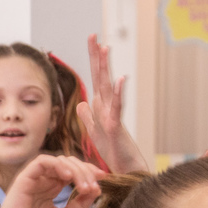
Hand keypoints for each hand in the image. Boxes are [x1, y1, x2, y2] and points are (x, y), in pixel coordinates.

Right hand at [0, 155, 101, 207]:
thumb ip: (81, 203)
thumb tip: (98, 188)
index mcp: (53, 187)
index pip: (73, 171)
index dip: (89, 171)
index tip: (103, 178)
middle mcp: (45, 179)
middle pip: (69, 164)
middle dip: (85, 172)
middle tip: (93, 187)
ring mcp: (36, 177)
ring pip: (59, 161)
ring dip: (75, 170)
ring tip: (83, 187)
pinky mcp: (25, 176)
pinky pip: (43, 161)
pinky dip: (57, 165)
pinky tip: (68, 177)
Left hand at [76, 35, 149, 173]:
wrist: (126, 171)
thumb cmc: (114, 153)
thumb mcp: (95, 134)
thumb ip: (88, 118)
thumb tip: (81, 104)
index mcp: (100, 108)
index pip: (95, 79)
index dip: (93, 61)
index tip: (91, 40)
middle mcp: (107, 108)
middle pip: (101, 78)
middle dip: (96, 57)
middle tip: (93, 35)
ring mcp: (112, 116)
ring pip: (108, 88)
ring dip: (106, 68)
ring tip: (105, 48)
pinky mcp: (116, 128)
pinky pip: (117, 108)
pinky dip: (119, 93)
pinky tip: (121, 79)